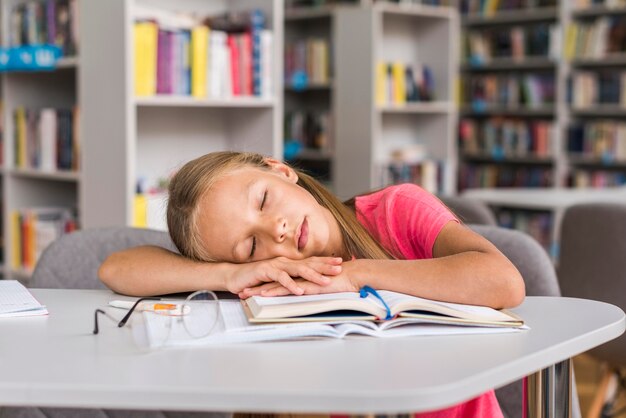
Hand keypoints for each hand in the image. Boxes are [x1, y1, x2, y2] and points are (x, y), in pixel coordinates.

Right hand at [224, 256, 342, 295]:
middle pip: (308, 263)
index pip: (311, 261)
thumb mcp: (277, 280)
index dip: (325, 262)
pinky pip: (281, 278)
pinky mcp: (266, 272)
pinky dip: (291, 285)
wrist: (235, 276)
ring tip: (326, 281)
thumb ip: (291, 279)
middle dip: (325, 266)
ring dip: (312, 275)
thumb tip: (306, 284)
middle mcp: (284, 263)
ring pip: (297, 270)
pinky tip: (300, 290)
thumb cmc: (257, 279)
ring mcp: (275, 266)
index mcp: (289, 263)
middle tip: (339, 268)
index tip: (341, 262)